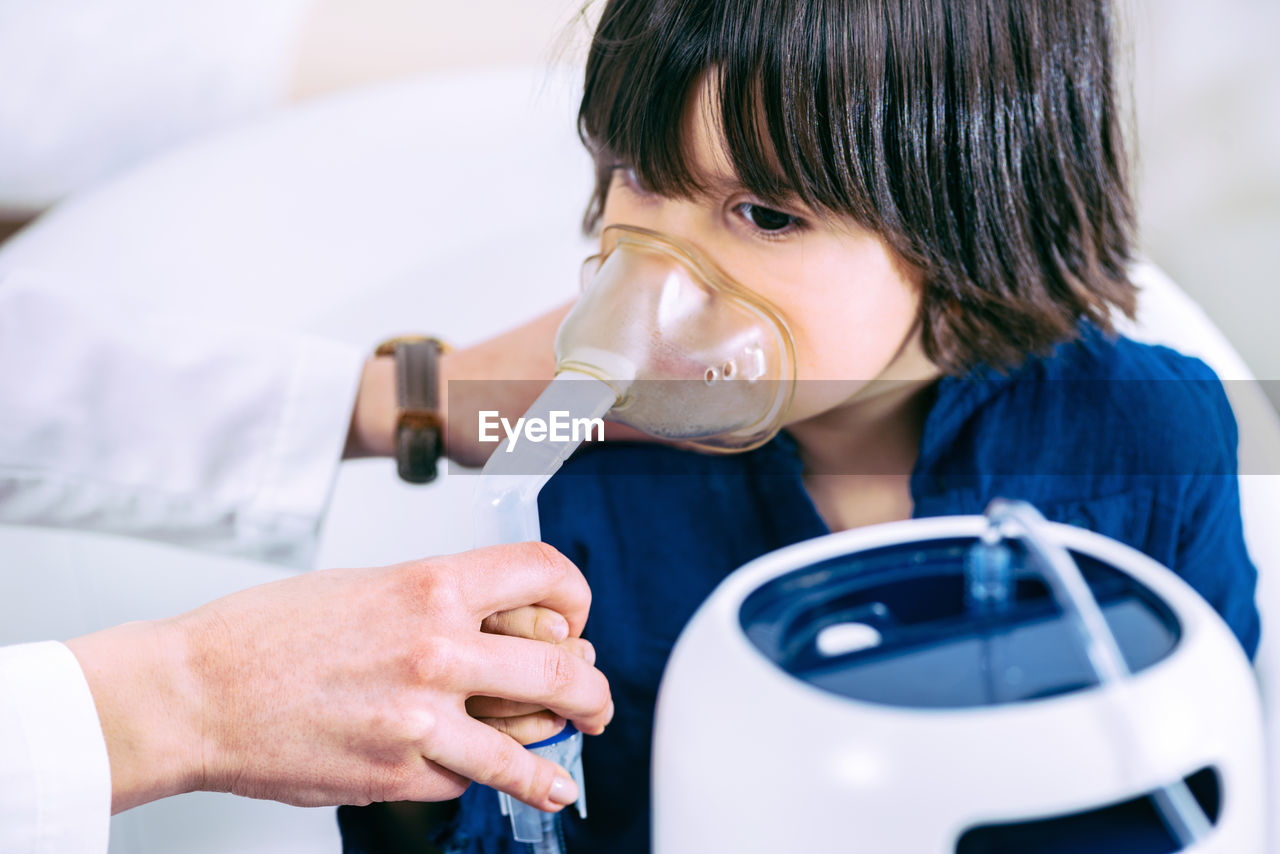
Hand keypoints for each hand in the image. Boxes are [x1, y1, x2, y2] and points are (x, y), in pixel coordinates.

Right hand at [67, 542, 612, 813]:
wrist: (197, 693)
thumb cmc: (269, 633)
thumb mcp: (368, 586)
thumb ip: (440, 603)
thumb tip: (500, 627)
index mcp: (433, 585)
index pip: (545, 573)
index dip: (576, 594)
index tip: (575, 616)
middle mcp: (439, 648)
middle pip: (563, 668)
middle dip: (592, 690)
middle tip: (594, 700)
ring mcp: (423, 718)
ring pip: (529, 744)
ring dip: (558, 757)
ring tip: (566, 767)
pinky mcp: (399, 775)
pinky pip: (466, 778)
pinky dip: (480, 778)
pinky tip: (498, 783)